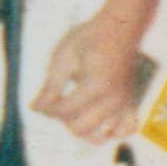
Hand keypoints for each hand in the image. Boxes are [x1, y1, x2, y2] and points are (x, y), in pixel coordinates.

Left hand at [31, 11, 144, 144]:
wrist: (120, 28)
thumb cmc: (91, 38)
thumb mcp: (64, 57)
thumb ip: (51, 86)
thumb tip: (36, 108)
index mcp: (96, 86)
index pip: (64, 111)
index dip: (47, 108)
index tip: (39, 102)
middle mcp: (113, 101)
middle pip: (79, 129)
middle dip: (62, 119)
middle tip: (58, 102)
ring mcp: (124, 105)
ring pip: (98, 136)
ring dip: (82, 129)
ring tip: (76, 111)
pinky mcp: (131, 105)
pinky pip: (122, 132)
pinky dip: (109, 133)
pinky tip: (97, 121)